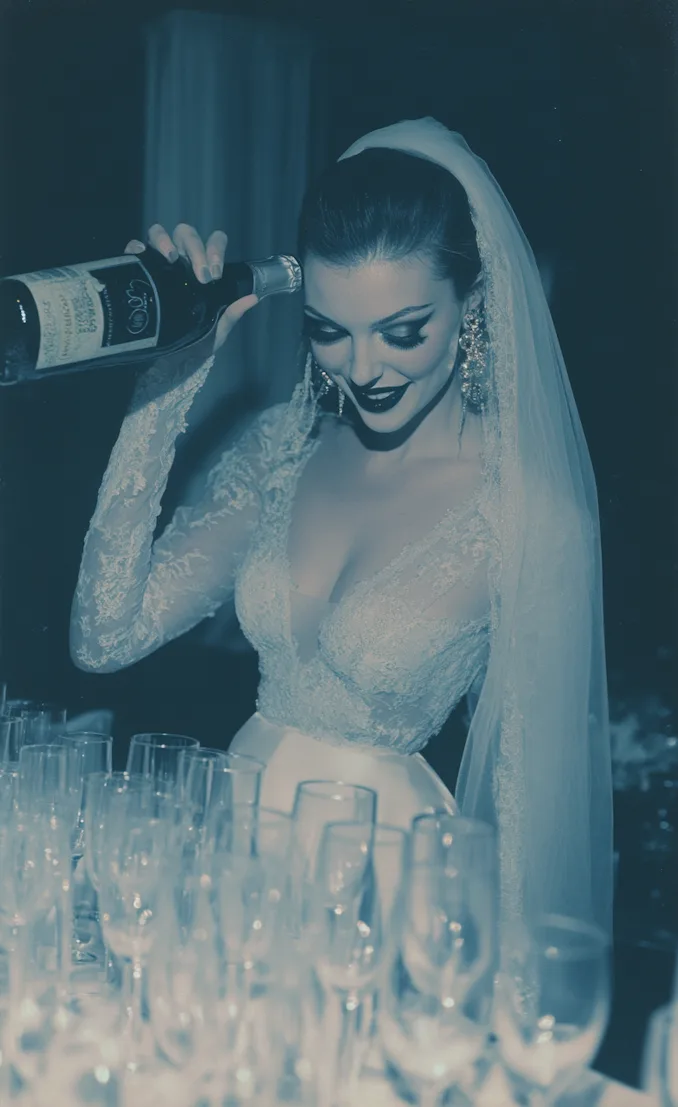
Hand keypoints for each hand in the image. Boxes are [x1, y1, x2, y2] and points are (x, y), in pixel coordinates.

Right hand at [124, 223, 258, 354]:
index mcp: (203, 268)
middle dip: (195, 249)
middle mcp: (182, 261)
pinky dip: (137, 246)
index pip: (213, 242)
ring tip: (172, 259)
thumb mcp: (217, 330)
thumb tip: (253, 298)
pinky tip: (142, 254)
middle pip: (186, 234)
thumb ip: (231, 314)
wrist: (168, 363)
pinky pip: (134, 249)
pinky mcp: (138, 272)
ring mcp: (158, 264)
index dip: (215, 248)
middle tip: (201, 276)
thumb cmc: (195, 342)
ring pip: (159, 233)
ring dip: (165, 241)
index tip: (215, 273)